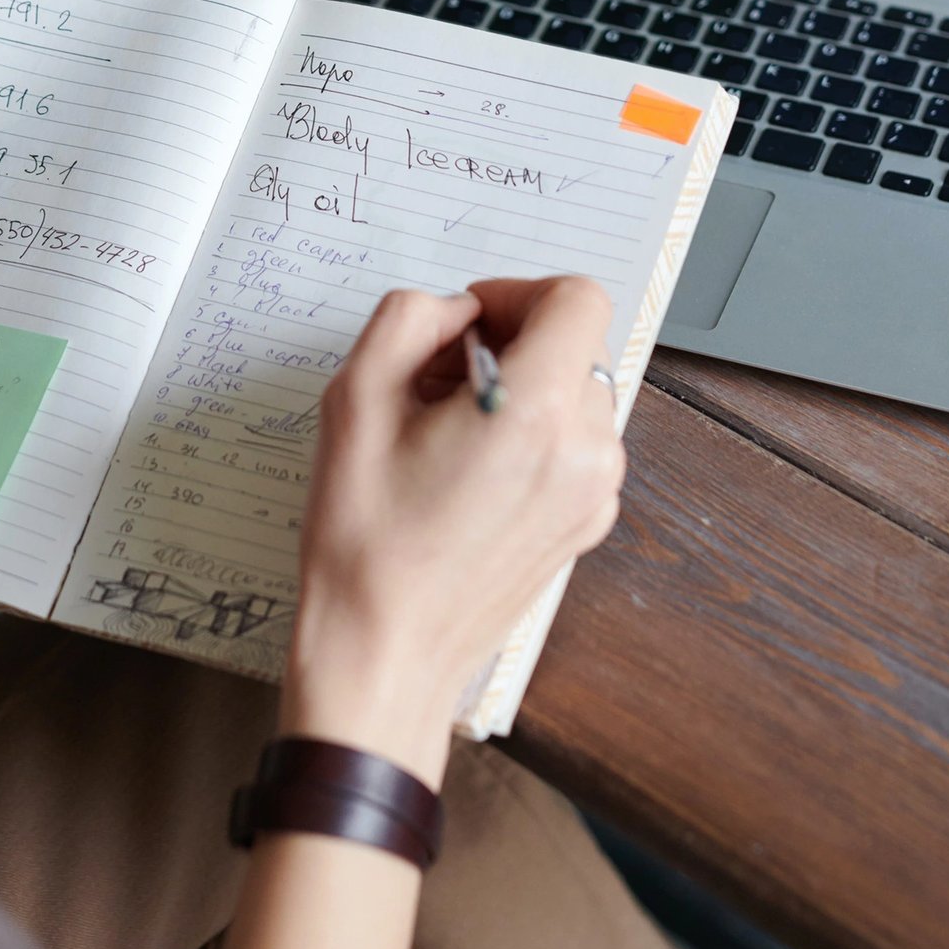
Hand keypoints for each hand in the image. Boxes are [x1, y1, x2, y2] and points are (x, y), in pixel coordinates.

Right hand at [284, 277, 622, 787]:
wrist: (386, 654)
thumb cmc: (365, 540)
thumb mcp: (355, 398)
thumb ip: (409, 319)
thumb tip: (456, 312)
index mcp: (534, 414)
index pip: (576, 299)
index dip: (517, 294)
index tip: (469, 323)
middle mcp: (585, 453)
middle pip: (573, 346)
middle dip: (507, 346)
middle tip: (435, 384)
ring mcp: (594, 494)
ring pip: (574, 393)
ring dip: (519, 391)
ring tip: (448, 434)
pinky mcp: (587, 524)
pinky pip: (573, 444)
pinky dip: (531, 436)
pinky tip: (469, 471)